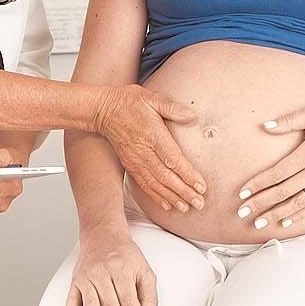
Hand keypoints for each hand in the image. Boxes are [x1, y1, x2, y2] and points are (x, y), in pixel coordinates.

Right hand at [66, 228, 156, 305]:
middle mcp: (103, 273)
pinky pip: (71, 299)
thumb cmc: (126, 255)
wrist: (103, 234)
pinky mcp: (75, 280)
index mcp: (122, 270)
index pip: (131, 302)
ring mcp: (87, 277)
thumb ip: (149, 296)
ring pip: (92, 304)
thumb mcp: (145, 270)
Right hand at [93, 85, 206, 212]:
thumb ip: (172, 108)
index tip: (201, 186)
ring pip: (156, 184)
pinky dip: (156, 196)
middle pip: (166, 177)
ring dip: (172, 198)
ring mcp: (136, 160)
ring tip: (186, 207)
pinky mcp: (130, 165)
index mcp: (152, 135)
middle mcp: (144, 152)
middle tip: (199, 203)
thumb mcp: (152, 98)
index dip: (188, 175)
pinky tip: (167, 204)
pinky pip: (144, 184)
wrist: (103, 110)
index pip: (173, 159)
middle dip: (184, 192)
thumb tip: (193, 116)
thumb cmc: (129, 102)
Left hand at [236, 104, 304, 231]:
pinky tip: (286, 224)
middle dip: (260, 204)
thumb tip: (265, 125)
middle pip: (282, 192)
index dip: (257, 184)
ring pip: (296, 204)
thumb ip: (290, 120)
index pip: (276, 173)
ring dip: (275, 215)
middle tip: (241, 213)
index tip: (242, 193)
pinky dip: (299, 217)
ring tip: (259, 224)